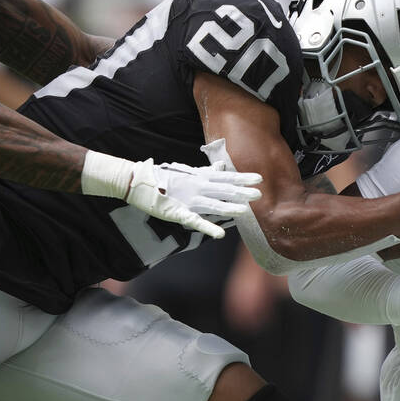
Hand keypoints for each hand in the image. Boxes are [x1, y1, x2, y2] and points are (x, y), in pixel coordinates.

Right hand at [127, 160, 262, 238]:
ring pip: (213, 204)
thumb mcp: (188, 171)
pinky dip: (208, 227)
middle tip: (259, 194)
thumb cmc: (165, 177)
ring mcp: (189, 200)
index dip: (242, 178)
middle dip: (241, 192)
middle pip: (223, 190)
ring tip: (244, 211)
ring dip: (229, 207)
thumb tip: (222, 165)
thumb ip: (207, 171)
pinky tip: (220, 234)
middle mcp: (198, 187)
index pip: (226, 177)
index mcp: (201, 177)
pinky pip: (196, 221)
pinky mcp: (179, 213)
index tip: (259, 178)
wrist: (140, 181)